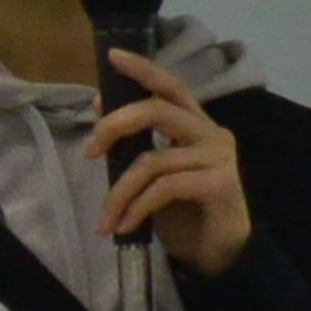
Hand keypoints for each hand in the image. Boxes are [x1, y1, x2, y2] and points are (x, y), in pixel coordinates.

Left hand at [92, 46, 251, 279]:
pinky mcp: (220, 183)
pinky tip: (125, 227)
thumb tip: (99, 103)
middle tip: (90, 153)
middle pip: (157, 110)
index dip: (143, 69)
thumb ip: (136, 141)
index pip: (171, 86)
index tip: (112, 56)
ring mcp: (220, 158)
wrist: (220, 254)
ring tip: (106, 221)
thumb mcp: (154, 174)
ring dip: (119, 194)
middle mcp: (212, 133)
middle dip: (115, 125)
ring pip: (152, 160)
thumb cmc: (187, 213)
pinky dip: (136, 209)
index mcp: (197, 126)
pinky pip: (164, 188)